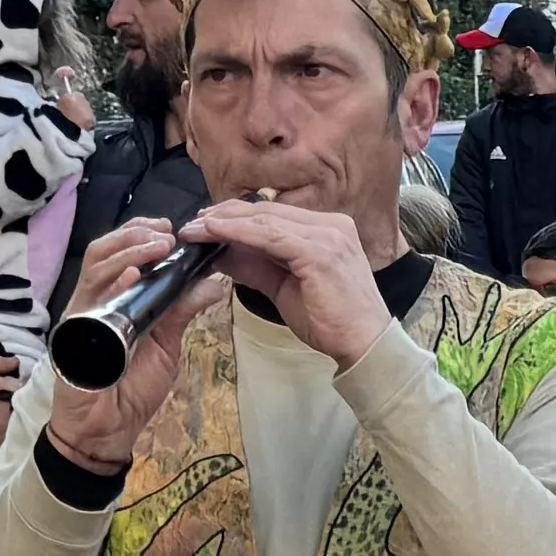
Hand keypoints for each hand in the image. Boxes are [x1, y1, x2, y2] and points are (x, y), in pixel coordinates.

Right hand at [40, 218, 210, 474]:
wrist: (108, 430)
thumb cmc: (132, 387)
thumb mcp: (166, 343)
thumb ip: (182, 310)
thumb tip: (213, 282)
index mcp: (114, 298)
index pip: (121, 254)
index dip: (141, 235)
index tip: (171, 229)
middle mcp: (94, 300)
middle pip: (103, 251)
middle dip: (134, 236)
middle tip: (166, 234)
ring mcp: (81, 316)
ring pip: (95, 268)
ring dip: (128, 253)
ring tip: (156, 247)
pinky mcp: (73, 336)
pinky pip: (89, 303)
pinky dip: (111, 285)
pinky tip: (133, 277)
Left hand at [183, 193, 391, 369]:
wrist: (363, 344)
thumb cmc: (330, 321)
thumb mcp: (285, 287)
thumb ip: (257, 266)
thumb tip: (221, 254)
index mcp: (327, 229)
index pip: (274, 214)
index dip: (236, 216)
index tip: (206, 224)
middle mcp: (331, 224)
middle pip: (267, 211)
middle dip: (225, 215)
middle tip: (192, 224)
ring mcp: (328, 234)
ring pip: (265, 219)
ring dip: (225, 222)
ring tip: (195, 228)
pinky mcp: (319, 251)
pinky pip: (269, 235)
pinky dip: (238, 232)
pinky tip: (214, 233)